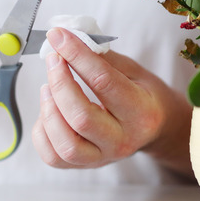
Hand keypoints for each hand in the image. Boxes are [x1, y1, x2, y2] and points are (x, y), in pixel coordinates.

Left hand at [32, 28, 193, 175]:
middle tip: (53, 59)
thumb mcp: (134, 71)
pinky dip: (42, 133)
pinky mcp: (85, 165)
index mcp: (141, 112)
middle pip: (81, 117)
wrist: (157, 129)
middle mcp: (123, 140)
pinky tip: (49, 112)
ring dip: (49, 111)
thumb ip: (103, 57)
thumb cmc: (144, 96)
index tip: (59, 36)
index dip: (77, 55)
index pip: (103, 82)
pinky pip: (53, 157)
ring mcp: (103, 157)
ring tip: (48, 88)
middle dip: (60, 83)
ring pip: (66, 145)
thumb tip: (70, 37)